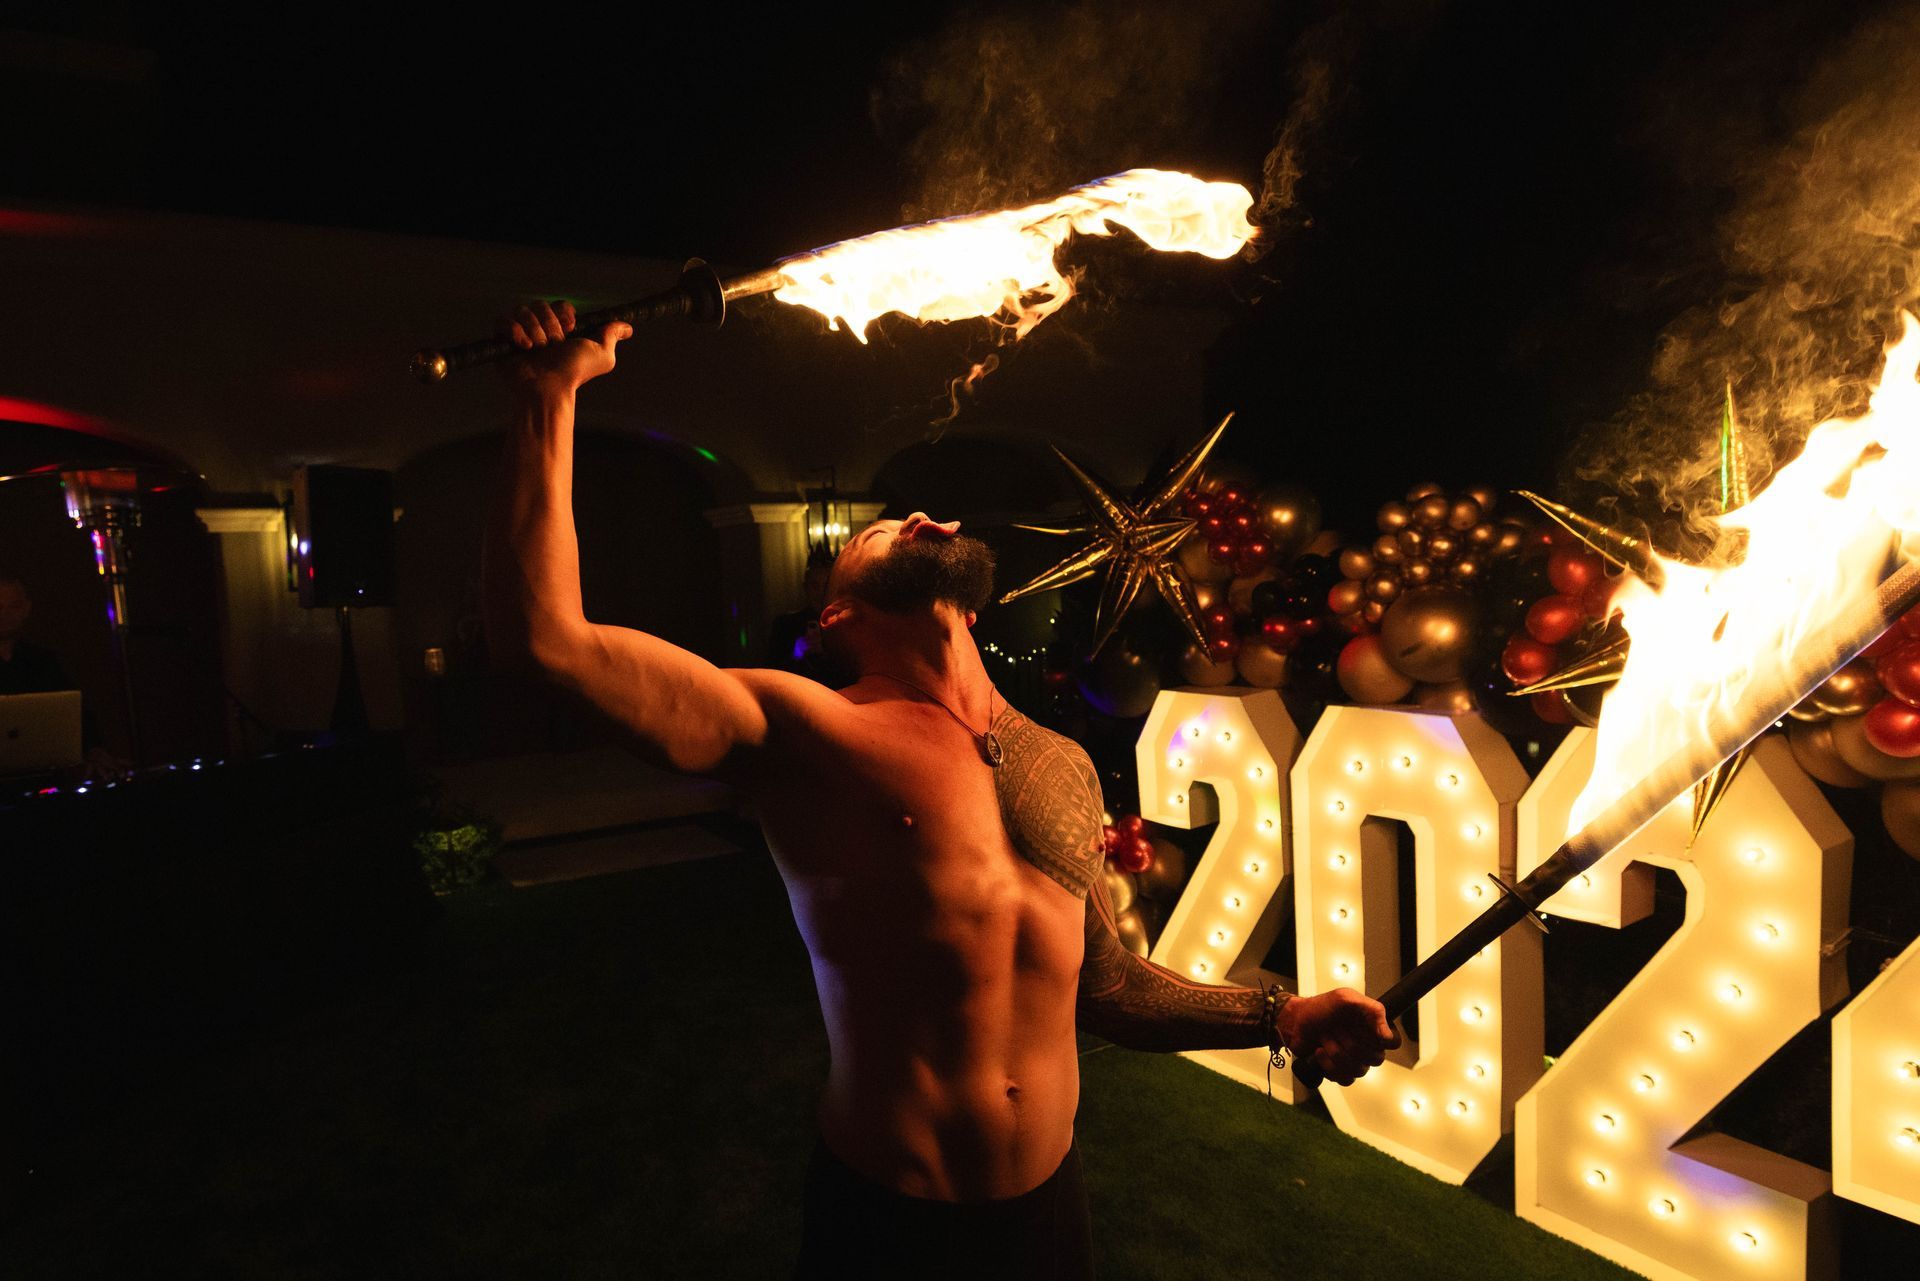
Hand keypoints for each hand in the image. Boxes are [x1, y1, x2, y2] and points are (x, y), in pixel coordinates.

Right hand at [498, 299, 632, 395]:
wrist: (549, 388)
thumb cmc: (574, 373)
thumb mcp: (601, 354)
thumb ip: (611, 335)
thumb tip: (628, 327)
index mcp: (559, 328)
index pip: (559, 305)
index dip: (564, 314)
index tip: (571, 329)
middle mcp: (539, 328)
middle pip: (540, 304)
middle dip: (550, 325)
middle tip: (554, 345)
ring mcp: (519, 333)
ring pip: (522, 310)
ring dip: (535, 331)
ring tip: (539, 350)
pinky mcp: (501, 339)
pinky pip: (502, 319)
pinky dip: (515, 331)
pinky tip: (524, 347)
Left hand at [1278, 988, 1399, 1085]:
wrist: (1295, 1022)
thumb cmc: (1320, 1007)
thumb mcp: (1346, 998)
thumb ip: (1373, 1011)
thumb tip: (1388, 1037)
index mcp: (1373, 1026)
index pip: (1394, 1042)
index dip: (1381, 1040)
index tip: (1367, 1031)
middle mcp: (1367, 1044)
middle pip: (1376, 1059)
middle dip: (1351, 1044)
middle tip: (1336, 1030)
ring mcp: (1354, 1060)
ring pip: (1359, 1070)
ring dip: (1336, 1053)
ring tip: (1325, 1039)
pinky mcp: (1340, 1071)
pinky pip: (1345, 1079)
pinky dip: (1329, 1066)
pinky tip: (1320, 1052)